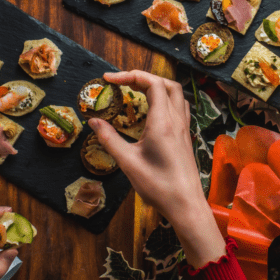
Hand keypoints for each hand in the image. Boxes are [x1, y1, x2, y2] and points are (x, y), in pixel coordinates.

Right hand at [88, 70, 225, 268]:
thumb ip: (110, 139)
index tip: (109, 79)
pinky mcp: (185, 136)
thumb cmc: (158, 186)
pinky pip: (179, 107)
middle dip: (143, 77)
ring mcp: (184, 127)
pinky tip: (152, 110)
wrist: (185, 204)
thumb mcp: (128, 163)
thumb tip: (93, 121)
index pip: (152, 83)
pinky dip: (165, 99)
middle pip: (166, 83)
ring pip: (176, 94)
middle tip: (121, 83)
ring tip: (135, 91)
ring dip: (156, 86)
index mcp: (163, 122)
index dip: (130, 75)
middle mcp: (176, 120)